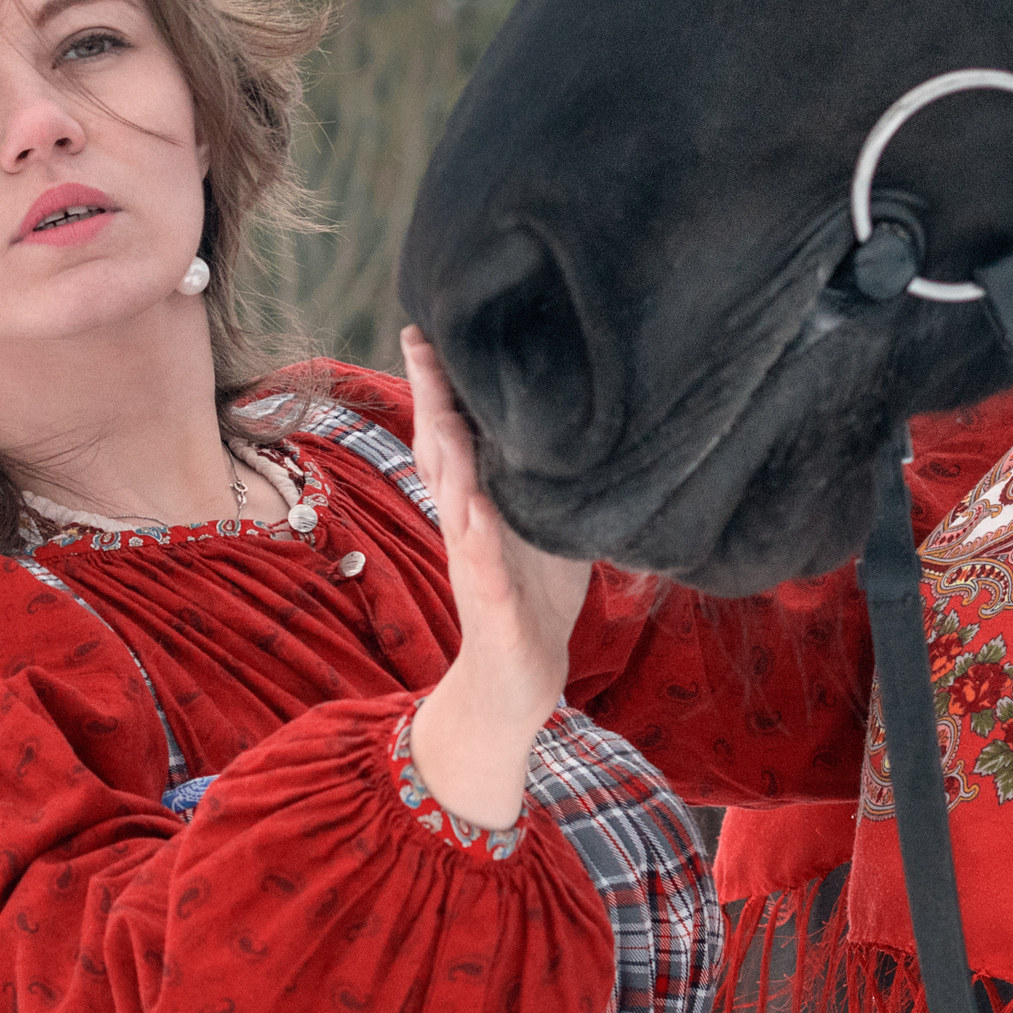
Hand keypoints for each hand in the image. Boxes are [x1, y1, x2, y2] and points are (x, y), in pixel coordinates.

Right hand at [401, 327, 592, 829]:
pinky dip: (482, 542)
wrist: (518, 684)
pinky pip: (485, 571)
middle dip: (431, 401)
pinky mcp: (494, 608)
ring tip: (445, 417)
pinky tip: (479, 514)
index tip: (430, 327)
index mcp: (479, 502)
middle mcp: (467, 526)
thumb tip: (592, 415)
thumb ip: (552, 475)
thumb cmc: (535, 598)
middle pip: (441, 453)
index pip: (455, 432)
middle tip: (421, 345)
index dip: (441, 384)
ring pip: (455, 506)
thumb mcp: (548, 525)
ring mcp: (476, 566)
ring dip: (451, 462)